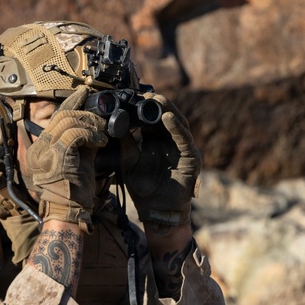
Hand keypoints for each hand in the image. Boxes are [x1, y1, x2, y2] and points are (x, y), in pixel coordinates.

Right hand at [27, 86, 108, 230]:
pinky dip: (90, 134)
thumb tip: (93, 126)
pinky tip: (100, 142)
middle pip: (61, 116)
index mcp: (39, 148)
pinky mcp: (57, 156)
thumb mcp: (74, 162)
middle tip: (100, 119)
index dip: (71, 104)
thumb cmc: (73, 192)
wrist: (69, 212)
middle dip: (84, 112)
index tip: (84, 94)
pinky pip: (75, 134)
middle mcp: (39, 147)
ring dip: (89, 124)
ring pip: (68, 121)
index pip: (54, 118)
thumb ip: (78, 143)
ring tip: (101, 133)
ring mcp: (46, 151)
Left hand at [122, 93, 200, 227]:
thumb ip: (125, 143)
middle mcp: (170, 141)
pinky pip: (184, 139)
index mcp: (155, 139)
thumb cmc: (143, 187)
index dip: (143, 107)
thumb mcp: (129, 161)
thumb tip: (113, 123)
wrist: (156, 210)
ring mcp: (183, 148)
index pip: (152, 117)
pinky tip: (167, 118)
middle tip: (145, 94)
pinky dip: (176, 127)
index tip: (131, 97)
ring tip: (156, 100)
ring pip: (177, 123)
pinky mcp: (191, 158)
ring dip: (167, 110)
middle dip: (156, 104)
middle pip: (166, 116)